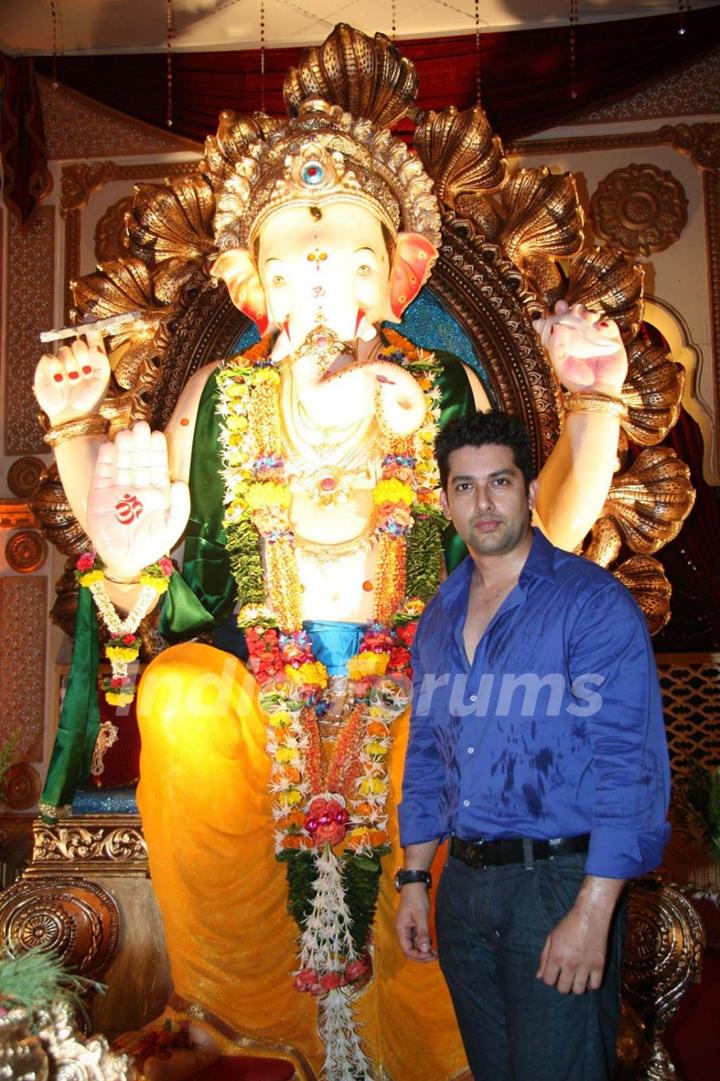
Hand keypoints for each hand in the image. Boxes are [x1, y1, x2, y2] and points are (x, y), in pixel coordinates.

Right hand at [34, 328, 109, 423]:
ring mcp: (61, 361)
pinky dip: (57, 370)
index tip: (89, 318)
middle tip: (85, 372)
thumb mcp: (102, 377)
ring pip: (64, 350)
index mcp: (92, 357)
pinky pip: (50, 358)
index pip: (91, 337)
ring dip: (70, 367)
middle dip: (82, 357)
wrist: (73, 414)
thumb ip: (101, 357)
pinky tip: (61, 381)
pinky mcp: (47, 366)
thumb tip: (94, 341)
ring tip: (74, 381)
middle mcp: (77, 357)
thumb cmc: (90, 398)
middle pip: (78, 343)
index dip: (90, 326)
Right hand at [87, 422, 189, 578]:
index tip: (157, 435)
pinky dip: (106, 460)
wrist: (124, 558)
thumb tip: (179, 483)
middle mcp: (137, 487)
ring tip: (125, 433)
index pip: (157, 466)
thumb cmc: (151, 545)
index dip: (157, 451)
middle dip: (140, 444)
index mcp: (156, 492)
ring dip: (123, 448)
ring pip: (121, 463)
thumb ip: (181, 506)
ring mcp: (118, 490)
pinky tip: (110, 447)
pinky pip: (103, 474)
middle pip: (139, 460)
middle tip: (141, 426)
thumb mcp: (172, 527)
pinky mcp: (99, 495)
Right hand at [395, 883, 436, 962]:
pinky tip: (431, 943)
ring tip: (435, 952)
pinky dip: (423, 943)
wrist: (415, 884)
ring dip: (423, 950)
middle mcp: (403, 931)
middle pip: (410, 950)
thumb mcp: (421, 916)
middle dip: (422, 955)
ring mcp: (407, 928)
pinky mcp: (412, 925)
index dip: (418, 956)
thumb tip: (424, 950)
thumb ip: (422, 933)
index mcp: (401, 930)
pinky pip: (416, 939)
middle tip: (435, 955)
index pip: (407, 950)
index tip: (430, 955)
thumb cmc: (416, 899)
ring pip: (414, 945)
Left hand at [535, 301, 626, 396]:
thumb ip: (555, 344)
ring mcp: (596, 337)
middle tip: (572, 310)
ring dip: (588, 313)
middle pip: (577, 313)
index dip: (559, 311)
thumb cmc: (576, 380)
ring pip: (592, 315)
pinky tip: (600, 328)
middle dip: (574, 309)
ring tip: (586, 318)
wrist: (597, 391)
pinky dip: (604, 322)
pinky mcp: (611, 339)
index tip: (559, 306)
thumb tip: (556, 325)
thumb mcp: (560, 363)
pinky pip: (609, 324)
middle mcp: (580, 336)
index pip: (561, 320)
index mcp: (565, 340)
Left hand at [536, 903, 608, 994]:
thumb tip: (539, 976)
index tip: (554, 972)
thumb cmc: (569, 924)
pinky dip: (590, 984)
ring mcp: (585, 966)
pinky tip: (587, 975)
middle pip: (563, 989)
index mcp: (556, 956)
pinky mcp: (599, 966)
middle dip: (562, 983)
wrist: (590, 914)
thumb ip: (544, 957)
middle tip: (565, 975)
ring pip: (578, 990)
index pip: (548, 981)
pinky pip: (594, 986)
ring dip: (576, 985)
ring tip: (576, 976)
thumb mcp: (551, 937)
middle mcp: (570, 963)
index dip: (550, 977)